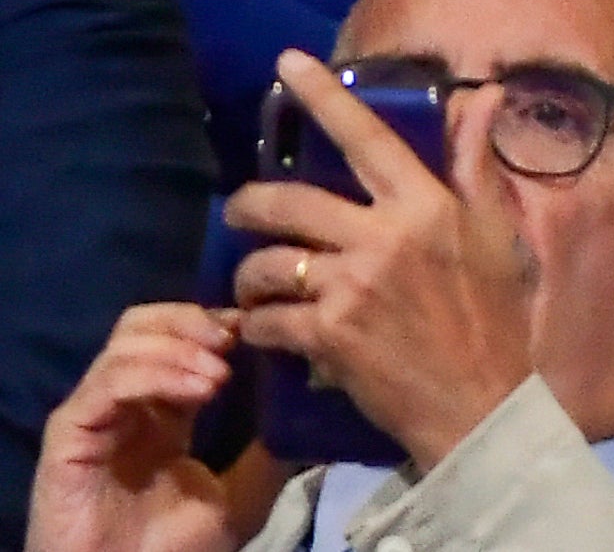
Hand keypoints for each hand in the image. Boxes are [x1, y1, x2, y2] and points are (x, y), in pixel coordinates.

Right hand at [27, 302, 248, 551]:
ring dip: (182, 346)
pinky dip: (156, 373)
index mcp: (163, 409)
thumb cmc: (174, 551)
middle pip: (147, 323)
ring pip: (127, 342)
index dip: (220, 322)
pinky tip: (199, 390)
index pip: (179, 336)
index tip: (262, 327)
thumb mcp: (242, 497)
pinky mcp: (69, 435)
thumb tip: (310, 410)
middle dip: (196, 320)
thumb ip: (270, 453)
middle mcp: (126, 403)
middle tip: (239, 339)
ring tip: (222, 374)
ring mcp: (95, 415)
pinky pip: (107, 383)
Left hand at [225, 52, 537, 473]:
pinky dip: (258, 326)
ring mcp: (352, 287)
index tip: (287, 62)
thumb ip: (476, 164)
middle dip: (250, 203)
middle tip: (242, 212)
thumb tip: (482, 94)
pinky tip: (266, 332)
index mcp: (427, 205)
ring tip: (253, 286)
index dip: (322, 97)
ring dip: (249, 275)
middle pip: (289, 200)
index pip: (366, 136)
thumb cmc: (495, 317)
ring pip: (267, 262)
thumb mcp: (499, 233)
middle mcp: (385, 236)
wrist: (482, 405)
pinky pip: (267, 319)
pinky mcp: (327, 337)